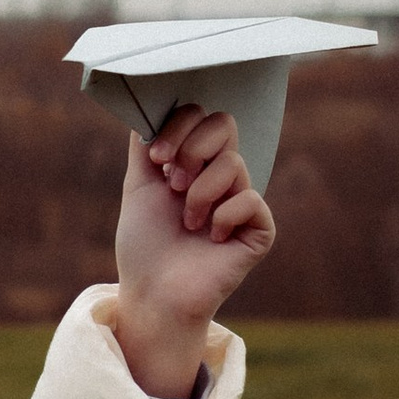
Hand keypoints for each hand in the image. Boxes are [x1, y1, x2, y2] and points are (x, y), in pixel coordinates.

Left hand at [112, 106, 274, 396]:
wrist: (153, 292)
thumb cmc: (144, 245)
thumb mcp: (138, 186)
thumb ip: (145, 145)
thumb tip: (147, 106)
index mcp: (196, 163)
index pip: (203, 117)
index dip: (180, 127)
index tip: (156, 159)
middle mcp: (222, 177)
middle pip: (225, 125)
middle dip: (191, 150)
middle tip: (172, 182)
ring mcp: (243, 201)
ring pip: (233, 164)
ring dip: (199, 193)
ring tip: (187, 222)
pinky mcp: (259, 229)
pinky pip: (250, 199)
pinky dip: (221, 216)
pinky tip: (210, 238)